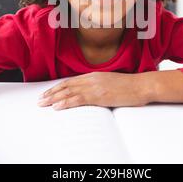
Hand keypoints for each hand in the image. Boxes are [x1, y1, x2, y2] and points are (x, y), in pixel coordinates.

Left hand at [37, 72, 152, 109]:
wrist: (142, 85)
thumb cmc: (129, 86)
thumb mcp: (110, 83)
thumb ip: (98, 85)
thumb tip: (89, 93)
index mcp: (94, 75)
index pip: (71, 81)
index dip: (58, 87)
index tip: (48, 93)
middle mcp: (92, 79)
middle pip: (66, 86)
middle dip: (51, 93)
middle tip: (40, 99)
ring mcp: (95, 87)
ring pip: (69, 92)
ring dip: (54, 98)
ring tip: (43, 103)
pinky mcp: (99, 95)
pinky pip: (79, 99)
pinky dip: (66, 102)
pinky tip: (57, 106)